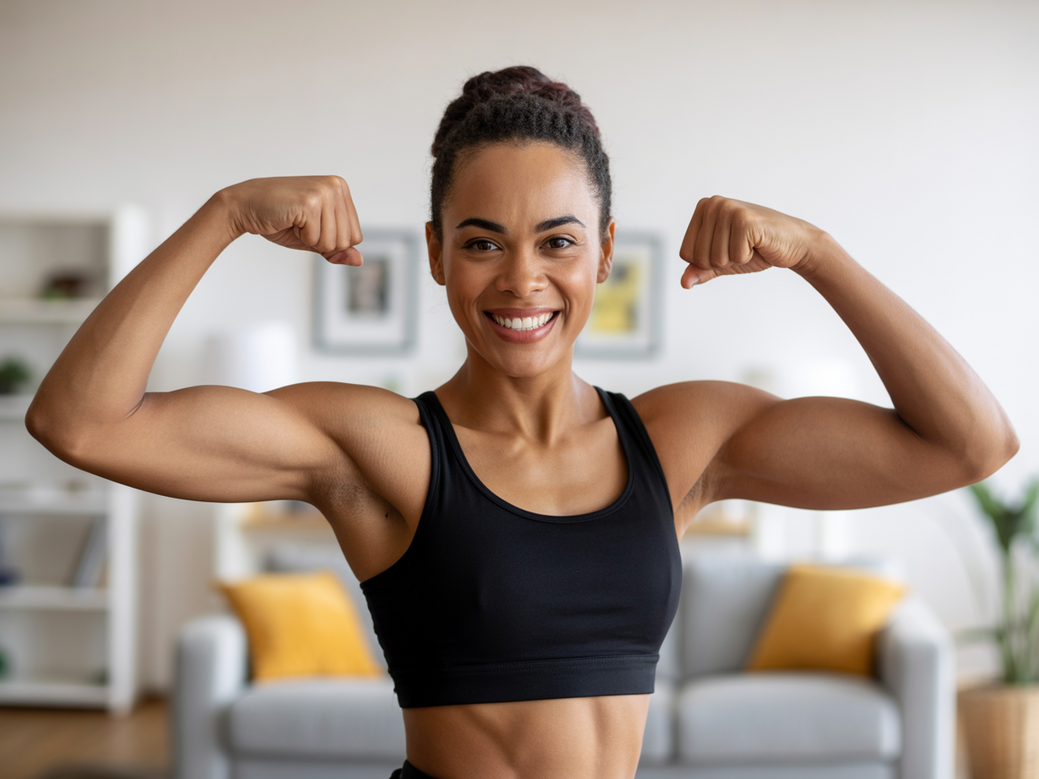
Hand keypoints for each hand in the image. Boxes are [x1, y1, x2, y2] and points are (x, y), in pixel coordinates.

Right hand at [221, 176, 362, 264]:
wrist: (246, 206)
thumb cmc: (281, 220)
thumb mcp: (315, 238)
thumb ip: (338, 249)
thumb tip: (359, 261)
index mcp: (341, 190)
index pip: (355, 236)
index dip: (332, 242)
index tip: (311, 227)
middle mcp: (336, 186)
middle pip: (347, 240)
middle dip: (323, 243)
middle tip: (301, 225)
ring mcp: (324, 192)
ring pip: (333, 242)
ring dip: (311, 240)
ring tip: (295, 222)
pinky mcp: (310, 202)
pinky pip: (317, 239)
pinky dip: (301, 237)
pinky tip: (289, 221)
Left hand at [679, 196, 820, 287]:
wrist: (792, 243)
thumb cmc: (756, 249)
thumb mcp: (722, 261)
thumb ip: (701, 270)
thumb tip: (684, 283)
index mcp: (703, 208)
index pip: (686, 253)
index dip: (708, 261)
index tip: (728, 248)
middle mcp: (713, 203)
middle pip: (699, 257)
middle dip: (722, 261)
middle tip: (741, 247)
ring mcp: (729, 209)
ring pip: (716, 258)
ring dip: (735, 259)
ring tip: (750, 244)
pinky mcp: (745, 220)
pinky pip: (735, 256)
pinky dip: (748, 257)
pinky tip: (758, 244)